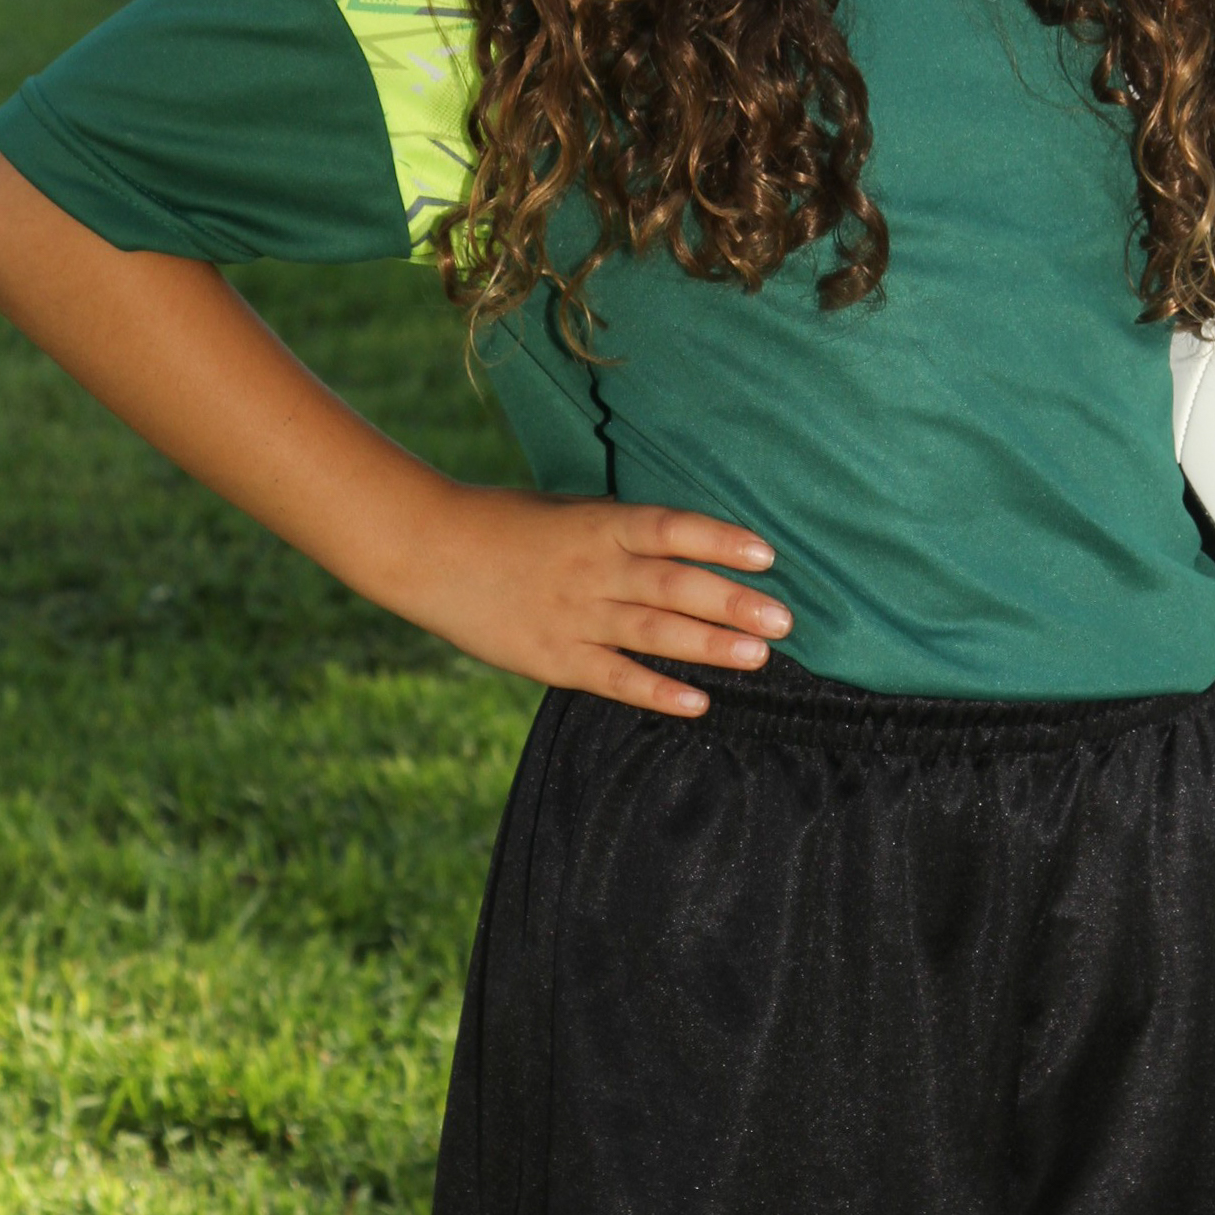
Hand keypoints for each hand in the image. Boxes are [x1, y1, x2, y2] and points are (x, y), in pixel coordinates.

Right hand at [391, 485, 791, 716]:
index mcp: (600, 524)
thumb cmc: (507, 523)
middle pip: (673, 585)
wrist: (430, 550)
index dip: (720, 540)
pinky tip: (697, 703)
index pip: (671, 528)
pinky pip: (612, 679)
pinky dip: (655, 692)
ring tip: (758, 656)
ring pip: (652, 633)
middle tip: (784, 618)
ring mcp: (573, 616)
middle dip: (731, 602)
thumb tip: (683, 540)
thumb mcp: (570, 511)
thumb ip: (622, 529)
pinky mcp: (552, 658)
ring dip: (708, 646)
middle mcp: (593, 569)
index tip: (767, 554)